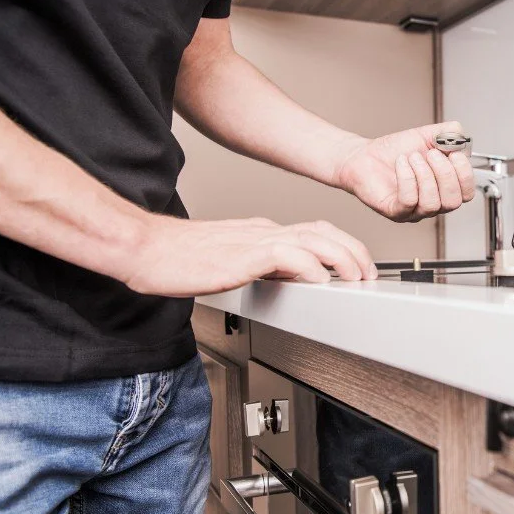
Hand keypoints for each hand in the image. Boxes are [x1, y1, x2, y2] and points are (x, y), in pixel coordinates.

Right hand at [122, 216, 376, 296]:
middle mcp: (264, 232)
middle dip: (355, 252)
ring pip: (314, 240)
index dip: (344, 248)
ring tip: (357, 278)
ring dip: (343, 259)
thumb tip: (290, 280)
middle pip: (324, 232)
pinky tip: (320, 282)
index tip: (359, 267)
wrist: (144, 250)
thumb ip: (261, 267)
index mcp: (263, 233)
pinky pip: (288, 255)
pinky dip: (310, 268)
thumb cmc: (179, 260)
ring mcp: (254, 240)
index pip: (316, 233)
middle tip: (369, 275)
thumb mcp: (232, 262)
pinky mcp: (242, 255)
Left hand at [335, 121, 475, 221]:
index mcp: (444, 189)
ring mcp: (414, 211)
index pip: (466, 194)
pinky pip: (409, 201)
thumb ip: (449, 133)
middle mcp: (432, 203)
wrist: (365, 156)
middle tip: (431, 154)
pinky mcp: (395, 211)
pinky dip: (407, 178)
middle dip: (445, 174)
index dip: (464, 174)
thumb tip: (461, 138)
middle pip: (453, 202)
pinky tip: (401, 163)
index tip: (454, 153)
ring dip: (424, 174)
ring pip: (432, 204)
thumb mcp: (428, 136)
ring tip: (412, 157)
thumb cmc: (395, 151)